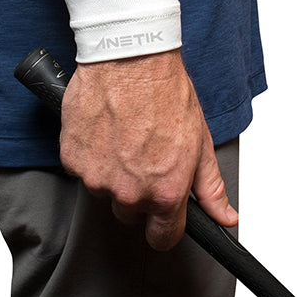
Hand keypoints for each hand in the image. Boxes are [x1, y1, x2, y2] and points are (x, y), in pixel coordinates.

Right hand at [59, 49, 237, 250]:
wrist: (130, 58)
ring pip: (104, 191)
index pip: (162, 238)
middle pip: (131, 214)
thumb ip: (210, 187)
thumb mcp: (200, 140)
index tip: (163, 218)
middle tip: (144, 156)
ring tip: (124, 136)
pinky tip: (104, 130)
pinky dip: (91, 155)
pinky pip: (81, 169)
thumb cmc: (165, 92)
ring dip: (112, 173)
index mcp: (164, 191)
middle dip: (138, 192)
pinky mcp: (72, 159)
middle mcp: (129, 192)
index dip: (164, 227)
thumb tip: (225, 218)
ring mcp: (97, 177)